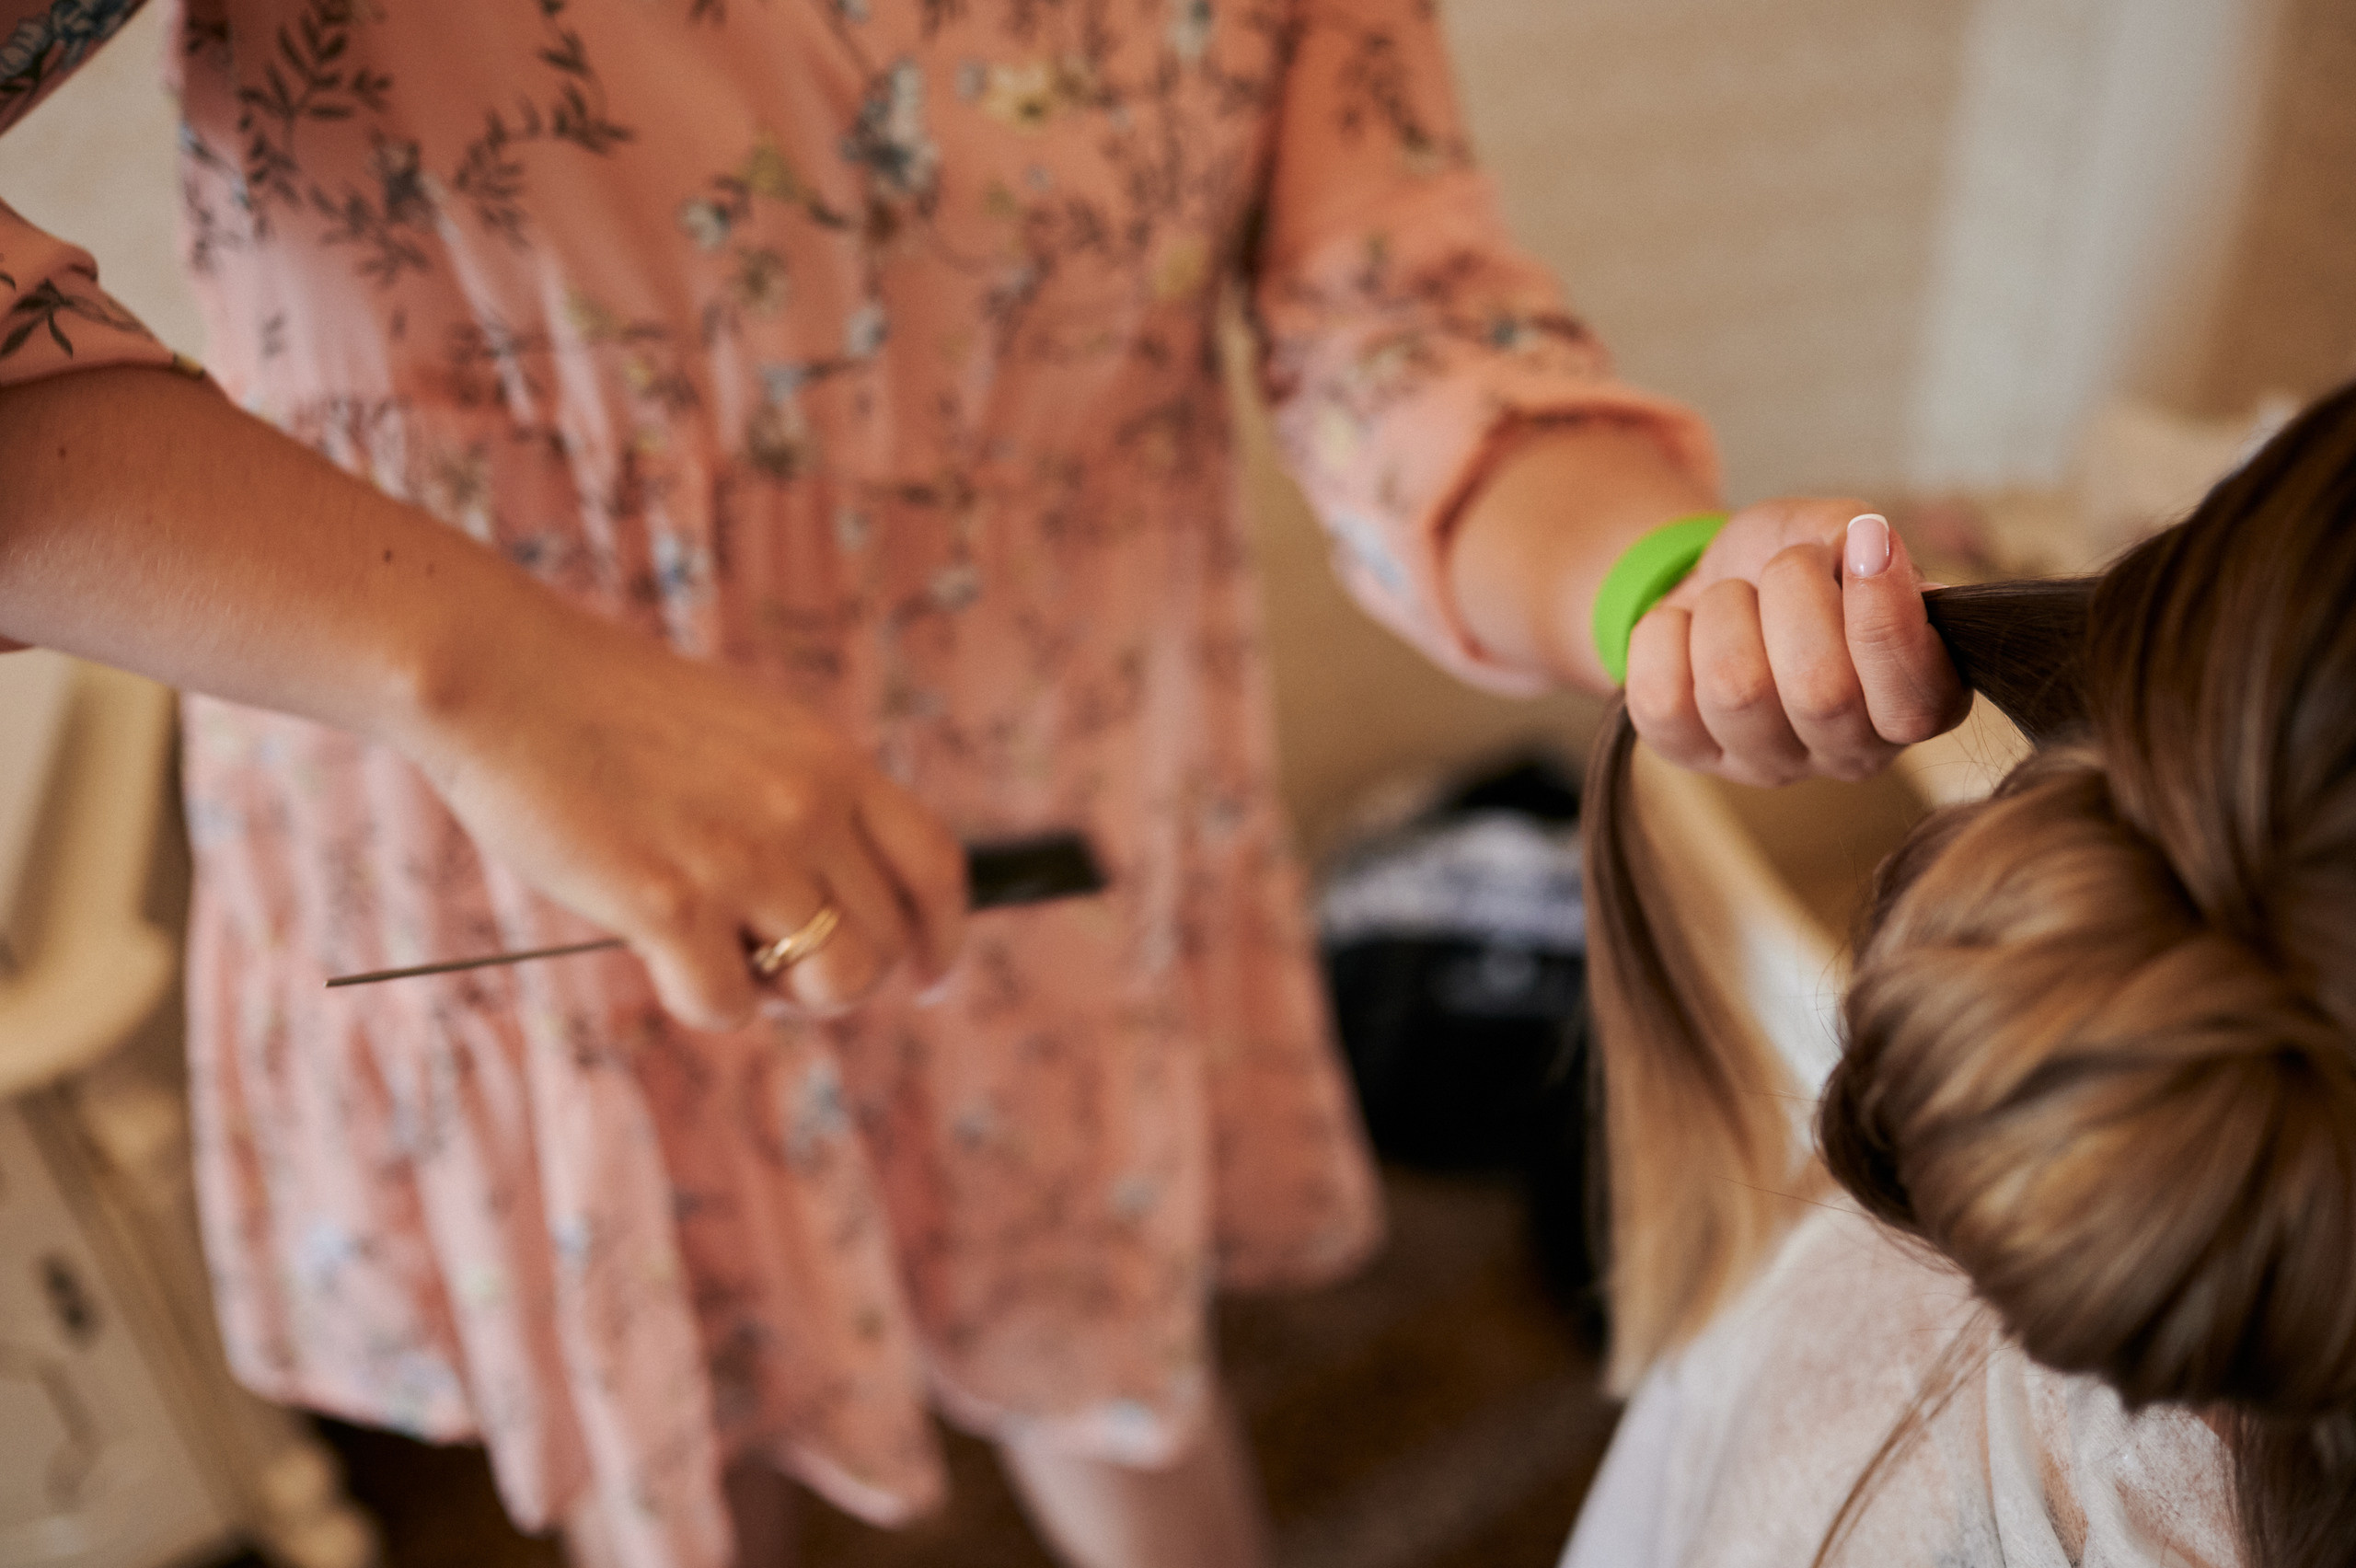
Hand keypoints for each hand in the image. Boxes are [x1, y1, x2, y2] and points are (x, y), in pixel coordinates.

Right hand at [400, 603, 967, 1029]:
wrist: (507, 679)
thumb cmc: (612, 710)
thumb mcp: (749, 731)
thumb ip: (805, 800)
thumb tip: (839, 898)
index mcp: (832, 761)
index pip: (936, 867)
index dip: (942, 939)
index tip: (929, 981)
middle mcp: (806, 808)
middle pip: (886, 945)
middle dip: (839, 978)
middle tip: (775, 970)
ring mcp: (744, 856)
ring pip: (831, 984)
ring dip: (785, 997)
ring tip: (729, 962)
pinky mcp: (670, 903)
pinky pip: (729, 1006)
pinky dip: (702, 1002)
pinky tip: (663, 959)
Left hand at [1627, 498, 1967, 785]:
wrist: (1720, 574)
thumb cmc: (1799, 562)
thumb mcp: (1843, 532)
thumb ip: (1865, 539)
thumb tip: (1867, 545)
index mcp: (1921, 706)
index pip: (1916, 704)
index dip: (1887, 620)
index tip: (1868, 542)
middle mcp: (1852, 753)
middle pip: (1821, 693)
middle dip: (1796, 595)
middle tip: (1789, 561)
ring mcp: (1768, 764)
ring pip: (1736, 691)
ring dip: (1728, 609)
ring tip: (1735, 592)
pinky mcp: (1690, 756)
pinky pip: (1661, 700)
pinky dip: (1666, 634)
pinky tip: (1687, 625)